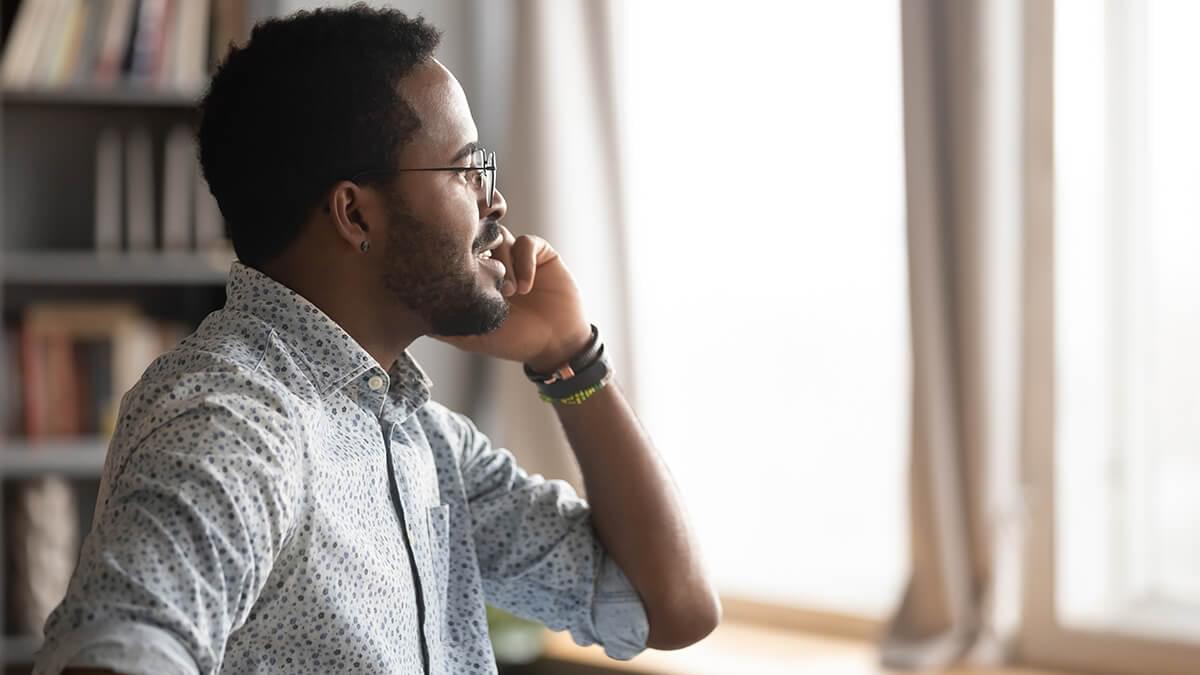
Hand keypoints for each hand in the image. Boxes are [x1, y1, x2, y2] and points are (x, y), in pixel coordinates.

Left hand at [436, 226, 591, 370]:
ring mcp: (518, 256)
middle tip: (484, 279)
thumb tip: (411, 316)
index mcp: (477, 276)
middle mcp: (496, 262)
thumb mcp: (471, 337)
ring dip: (502, 262)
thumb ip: (444, 325)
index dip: (457, 258)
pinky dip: (524, 262)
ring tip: (509, 292)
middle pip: (477, 237)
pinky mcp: (541, 254)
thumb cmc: (515, 341)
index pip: (458, 251)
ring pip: (501, 236)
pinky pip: (527, 242)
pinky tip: (525, 287)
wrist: (554, 344)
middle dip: (478, 254)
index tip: (458, 276)